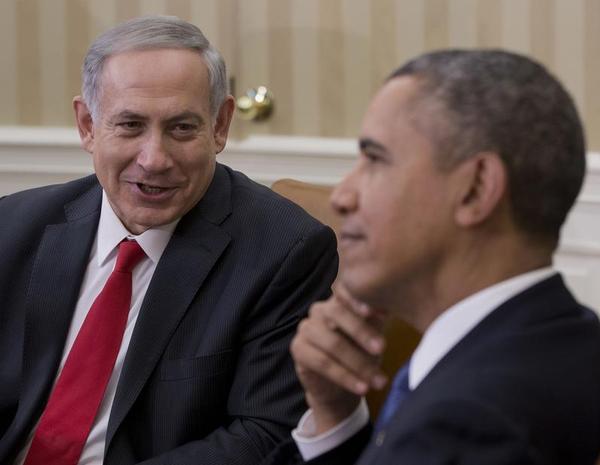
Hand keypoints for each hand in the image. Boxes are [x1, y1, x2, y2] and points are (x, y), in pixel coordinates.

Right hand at [290, 283, 387, 433]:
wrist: (339, 388)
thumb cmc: (360, 355)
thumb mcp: (373, 334)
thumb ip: (377, 318)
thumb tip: (389, 308)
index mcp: (338, 301)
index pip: (344, 291)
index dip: (359, 300)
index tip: (381, 313)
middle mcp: (319, 310)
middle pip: (337, 314)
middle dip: (362, 332)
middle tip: (382, 349)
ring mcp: (306, 328)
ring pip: (333, 343)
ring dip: (358, 363)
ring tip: (378, 380)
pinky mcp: (298, 349)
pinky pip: (323, 362)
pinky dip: (345, 377)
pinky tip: (361, 387)